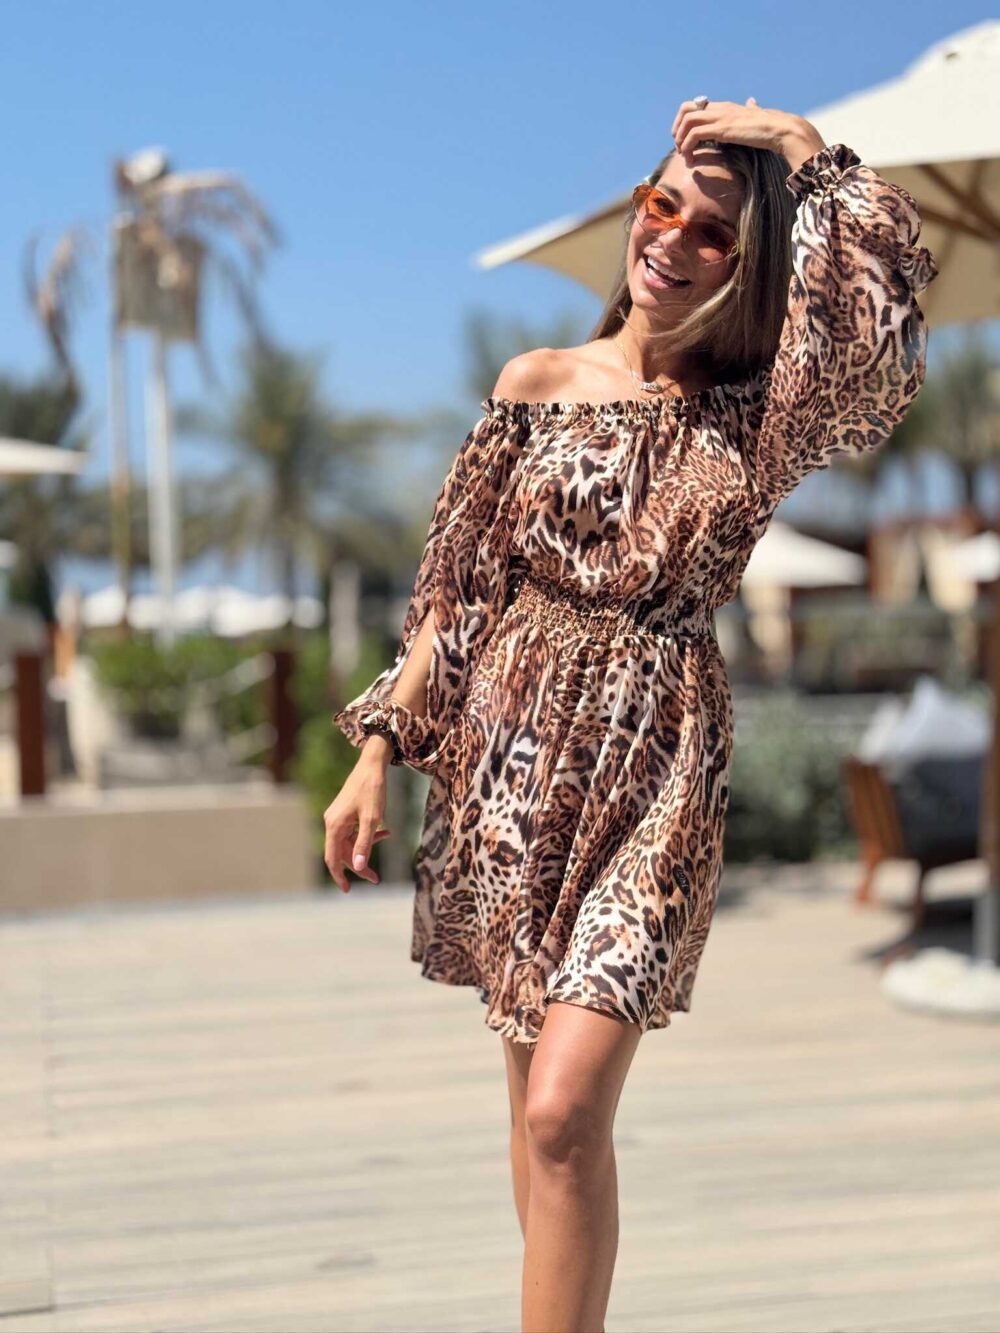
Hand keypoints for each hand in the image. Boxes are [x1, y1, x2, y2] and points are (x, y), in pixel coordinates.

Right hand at [323, 758, 392, 892]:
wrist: (373, 764)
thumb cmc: (372, 790)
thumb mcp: (372, 819)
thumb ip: (364, 844)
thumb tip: (358, 866)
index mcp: (334, 825)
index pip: (332, 858)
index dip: (339, 876)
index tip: (348, 891)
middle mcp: (332, 822)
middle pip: (342, 852)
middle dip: (359, 864)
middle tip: (376, 878)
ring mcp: (338, 817)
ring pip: (349, 842)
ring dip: (366, 847)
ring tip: (387, 839)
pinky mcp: (346, 813)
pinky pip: (353, 831)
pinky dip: (367, 835)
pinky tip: (386, 832)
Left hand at [671, 96, 822, 162]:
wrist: (782, 129)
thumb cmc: (771, 127)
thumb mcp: (756, 116)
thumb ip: (751, 109)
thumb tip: (752, 102)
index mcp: (725, 106)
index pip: (695, 106)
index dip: (684, 121)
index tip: (685, 139)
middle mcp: (720, 108)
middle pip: (685, 109)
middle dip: (677, 128)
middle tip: (679, 147)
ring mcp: (721, 117)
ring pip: (687, 121)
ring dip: (680, 140)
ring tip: (684, 155)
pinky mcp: (722, 129)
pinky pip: (694, 134)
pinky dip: (687, 147)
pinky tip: (691, 159)